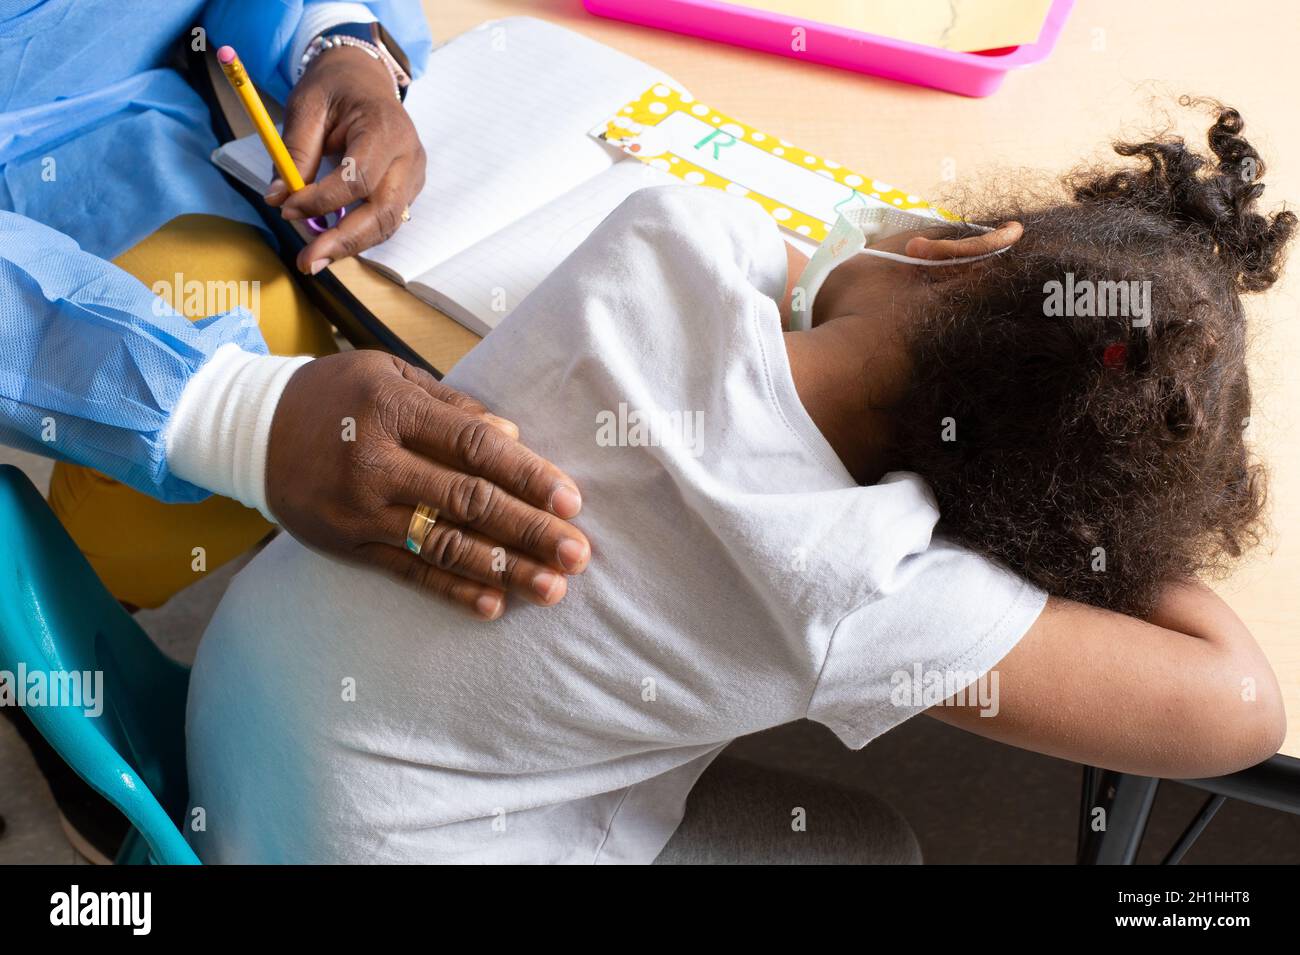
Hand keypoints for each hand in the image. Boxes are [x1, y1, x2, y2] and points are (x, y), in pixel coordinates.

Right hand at [265, 351, 590, 619]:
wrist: (249, 428)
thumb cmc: (336, 394)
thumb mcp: (390, 375)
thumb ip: (452, 406)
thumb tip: (512, 436)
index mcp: (393, 410)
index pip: (475, 447)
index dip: (527, 475)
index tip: (571, 500)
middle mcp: (376, 463)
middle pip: (467, 501)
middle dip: (529, 531)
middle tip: (577, 554)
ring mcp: (360, 509)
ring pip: (442, 544)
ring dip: (503, 569)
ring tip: (551, 589)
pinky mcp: (347, 544)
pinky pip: (407, 571)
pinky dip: (452, 590)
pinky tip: (493, 605)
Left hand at [266, 45, 424, 273]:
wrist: (365, 79)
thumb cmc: (336, 88)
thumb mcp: (305, 106)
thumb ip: (294, 152)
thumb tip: (277, 198)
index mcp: (385, 128)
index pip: (358, 178)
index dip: (322, 200)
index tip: (287, 209)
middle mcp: (409, 156)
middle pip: (383, 212)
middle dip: (344, 241)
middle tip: (308, 261)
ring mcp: (414, 175)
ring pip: (388, 224)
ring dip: (351, 246)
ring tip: (315, 258)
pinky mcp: (410, 189)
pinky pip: (387, 221)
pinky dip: (359, 235)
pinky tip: (332, 243)